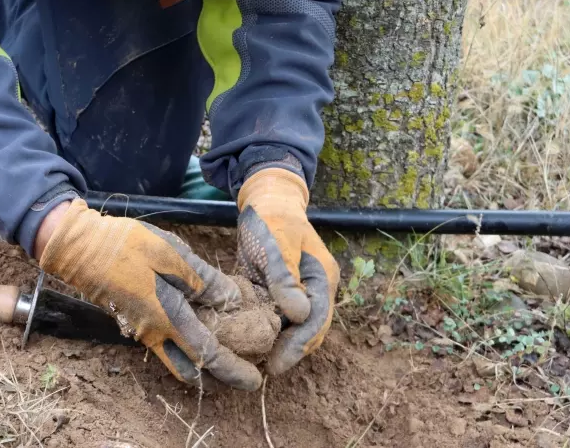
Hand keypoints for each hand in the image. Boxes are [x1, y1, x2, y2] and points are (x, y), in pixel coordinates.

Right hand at [39, 199, 262, 390]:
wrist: (79, 247)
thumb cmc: (127, 246)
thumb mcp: (172, 254)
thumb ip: (203, 279)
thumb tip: (232, 300)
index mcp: (168, 317)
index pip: (208, 354)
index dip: (233, 370)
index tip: (254, 380)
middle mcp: (154, 332)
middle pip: (189, 368)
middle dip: (216, 373)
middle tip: (240, 366)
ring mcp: (140, 329)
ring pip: (175, 356)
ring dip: (199, 357)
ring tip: (224, 343)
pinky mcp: (133, 319)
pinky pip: (164, 342)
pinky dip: (184, 341)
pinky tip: (199, 321)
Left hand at [236, 168, 339, 374]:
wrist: (265, 199)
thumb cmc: (272, 218)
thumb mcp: (277, 243)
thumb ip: (286, 278)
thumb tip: (299, 314)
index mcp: (322, 278)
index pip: (316, 320)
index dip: (298, 345)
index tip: (277, 364)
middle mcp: (314, 289)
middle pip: (308, 330)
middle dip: (290, 351)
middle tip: (265, 370)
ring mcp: (298, 291)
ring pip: (292, 327)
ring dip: (277, 343)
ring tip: (255, 361)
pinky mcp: (278, 291)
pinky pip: (275, 317)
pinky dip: (265, 330)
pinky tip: (247, 341)